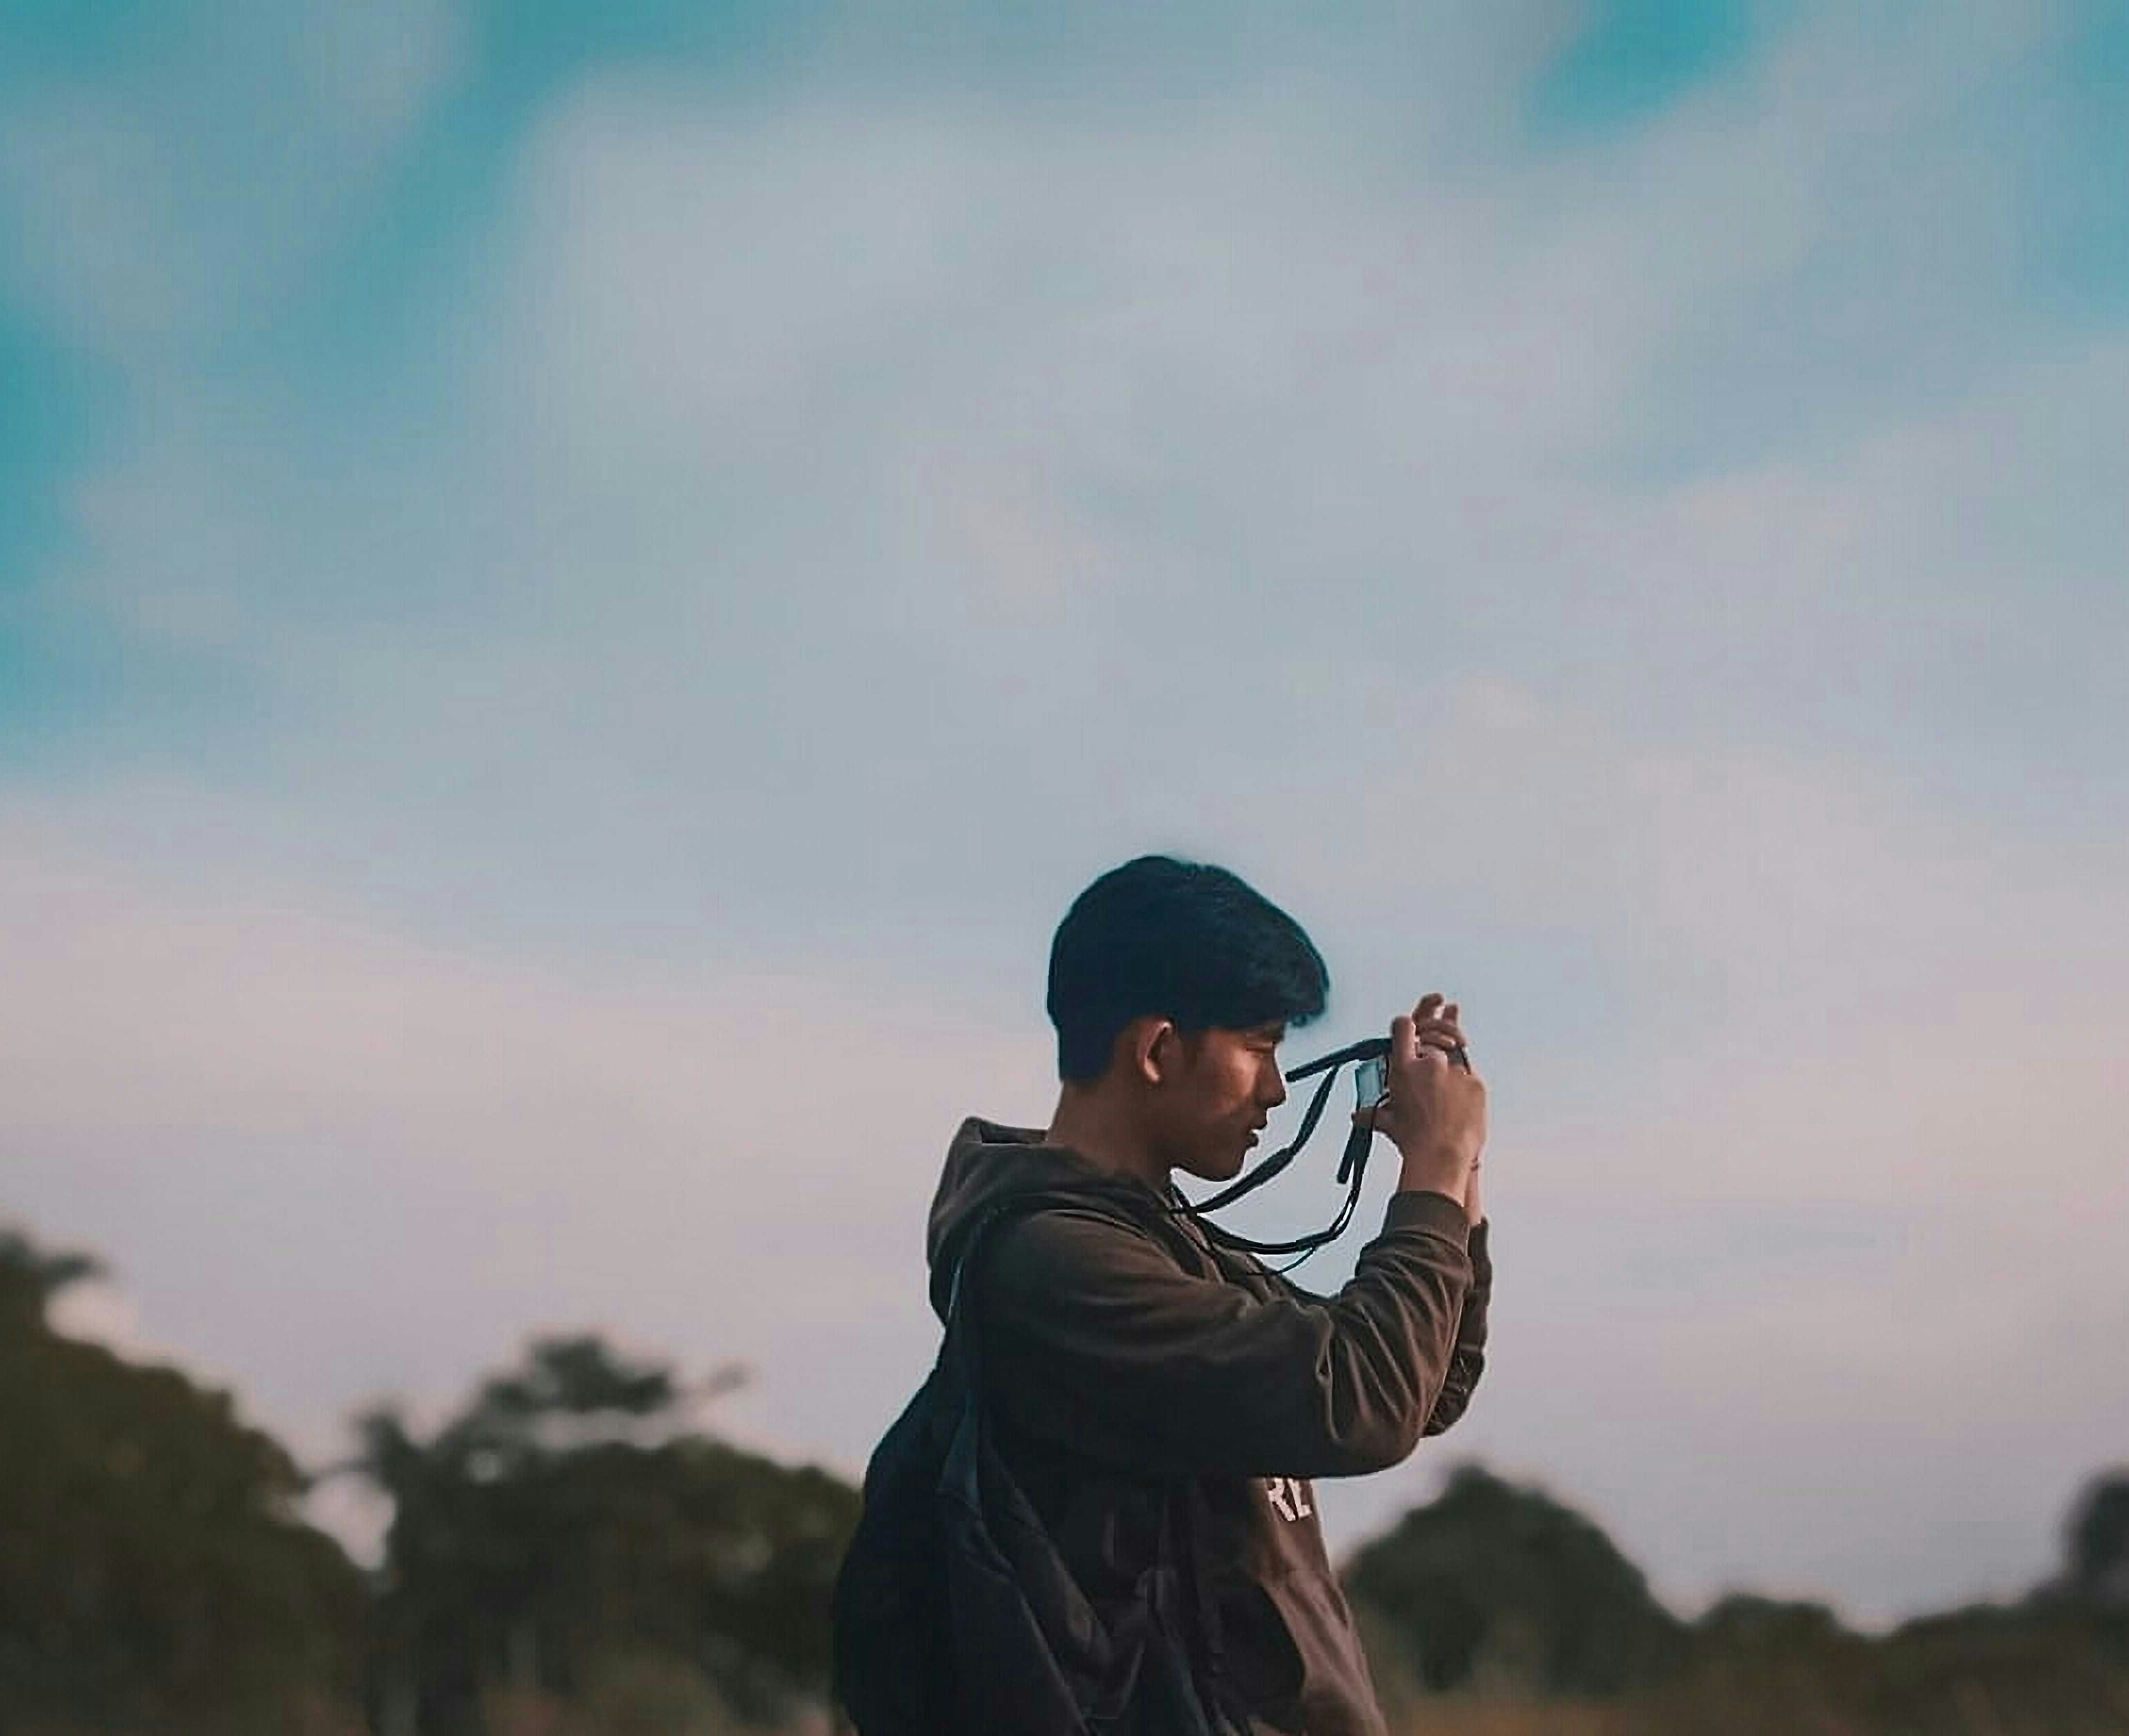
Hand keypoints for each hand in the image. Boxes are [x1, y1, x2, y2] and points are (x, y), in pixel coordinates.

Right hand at [1353, 994, 1486, 1203]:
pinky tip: (1462, 1092)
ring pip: (1454, 1052)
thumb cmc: (1411, 1140)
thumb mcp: (1388, 1123)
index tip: (1413, 1022)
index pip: (1403, 1026)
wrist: (1442, 1156)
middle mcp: (1429, 1063)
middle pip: (1432, 1036)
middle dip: (1436, 1030)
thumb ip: (1373, 1114)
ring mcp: (1454, 1071)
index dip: (1407, 1022)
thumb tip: (1357, 1116)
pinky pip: (1470, 1075)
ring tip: (1457, 1027)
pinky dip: (1466, 1081)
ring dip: (1453, 1045)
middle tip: (1444, 1006)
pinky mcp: (1475, 1082)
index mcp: (1403, 1068)